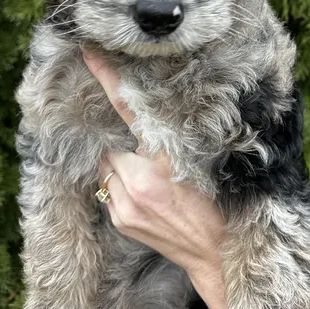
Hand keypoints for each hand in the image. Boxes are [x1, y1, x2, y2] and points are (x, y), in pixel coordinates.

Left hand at [83, 51, 227, 308]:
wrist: (217, 255)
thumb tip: (148, 117)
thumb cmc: (219, 203)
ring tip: (151, 176)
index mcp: (163, 161)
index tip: (90, 54)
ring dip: (121, 163)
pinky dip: (122, 183)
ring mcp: (125, 205)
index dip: (108, 79)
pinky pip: (110, 189)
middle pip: (112, 142)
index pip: (128, 110)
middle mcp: (138, 183)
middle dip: (123, 142)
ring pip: (108, 166)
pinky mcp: (120, 220)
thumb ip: (174, 138)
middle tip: (147, 149)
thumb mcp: (205, 161)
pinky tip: (148, 194)